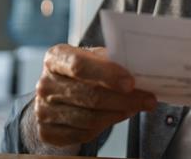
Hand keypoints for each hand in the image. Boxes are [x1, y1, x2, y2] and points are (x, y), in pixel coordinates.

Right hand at [29, 44, 156, 146]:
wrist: (57, 95)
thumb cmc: (83, 72)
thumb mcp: (94, 59)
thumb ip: (111, 61)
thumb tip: (140, 70)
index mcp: (56, 58)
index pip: (79, 65)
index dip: (107, 75)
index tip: (131, 82)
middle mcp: (45, 83)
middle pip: (89, 95)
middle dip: (124, 99)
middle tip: (147, 100)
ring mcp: (43, 110)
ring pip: (89, 118)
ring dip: (118, 114)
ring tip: (134, 107)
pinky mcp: (47, 132)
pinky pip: (83, 133)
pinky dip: (105, 127)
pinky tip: (116, 116)